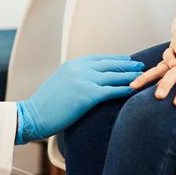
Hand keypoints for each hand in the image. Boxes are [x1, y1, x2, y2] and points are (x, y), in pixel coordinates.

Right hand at [15, 54, 144, 143]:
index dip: (116, 59)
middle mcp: (79, 68)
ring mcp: (83, 80)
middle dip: (127, 65)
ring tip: (143, 76)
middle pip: (110, 64)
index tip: (127, 60)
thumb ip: (75, 78)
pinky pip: (111, 90)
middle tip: (141, 65)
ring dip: (130, 76)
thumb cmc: (45, 105)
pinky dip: (124, 90)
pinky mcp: (87, 95)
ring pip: (113, 76)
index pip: (100, 58)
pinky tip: (133, 91)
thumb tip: (89, 81)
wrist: (32, 115)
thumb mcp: (60, 83)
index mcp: (73, 64)